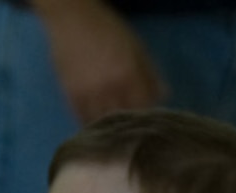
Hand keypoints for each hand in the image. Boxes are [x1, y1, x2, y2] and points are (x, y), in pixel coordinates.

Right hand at [38, 0, 166, 121]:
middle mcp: (110, 88)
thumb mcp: (137, 47)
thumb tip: (164, 97)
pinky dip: (91, 124)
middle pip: (125, 121)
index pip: (144, 110)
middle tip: (133, 129)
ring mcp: (89, 93)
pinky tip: (97, 124)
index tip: (149, 122)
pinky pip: (82, 118)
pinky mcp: (71, 95)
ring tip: (115, 131)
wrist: (72, 18)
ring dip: (110, 128)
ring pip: (103, 123)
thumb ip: (151, 74)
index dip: (148, 118)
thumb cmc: (108, 30)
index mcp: (130, 76)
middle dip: (130, 125)